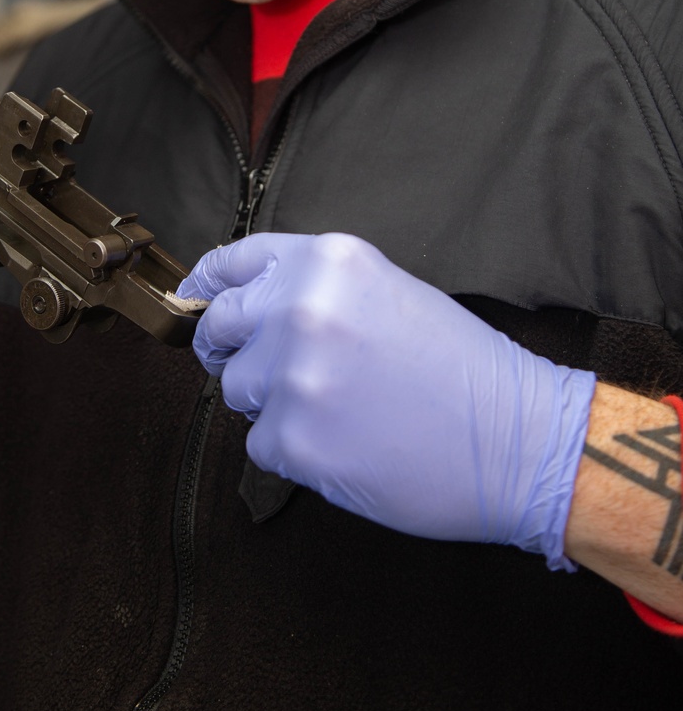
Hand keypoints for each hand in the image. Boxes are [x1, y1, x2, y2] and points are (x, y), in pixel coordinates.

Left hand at [177, 232, 595, 568]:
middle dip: (231, 349)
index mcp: (327, 260)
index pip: (232, 262)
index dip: (207, 285)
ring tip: (339, 409)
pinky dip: (295, 450)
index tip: (194, 301)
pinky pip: (261, 444)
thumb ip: (314, 287)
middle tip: (265, 370)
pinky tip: (347, 444)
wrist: (517, 439)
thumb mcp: (386, 290)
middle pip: (219, 325)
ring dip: (272, 404)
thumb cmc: (460, 367)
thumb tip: (245, 305)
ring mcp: (293, 374)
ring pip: (237, 390)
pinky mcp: (293, 438)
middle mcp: (301, 306)